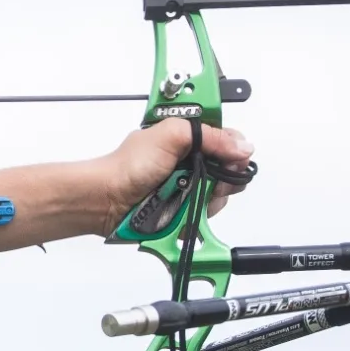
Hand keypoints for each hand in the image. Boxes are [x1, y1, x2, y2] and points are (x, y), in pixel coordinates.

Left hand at [99, 118, 254, 234]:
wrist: (107, 200)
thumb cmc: (128, 166)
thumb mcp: (169, 136)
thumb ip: (208, 135)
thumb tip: (242, 146)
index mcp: (188, 137)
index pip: (228, 140)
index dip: (234, 150)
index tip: (231, 159)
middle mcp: (192, 161)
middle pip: (230, 170)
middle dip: (224, 177)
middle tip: (208, 180)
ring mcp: (190, 186)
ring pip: (220, 195)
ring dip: (207, 197)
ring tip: (186, 194)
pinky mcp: (185, 209)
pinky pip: (206, 215)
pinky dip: (198, 215)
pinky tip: (182, 210)